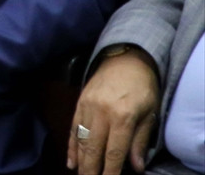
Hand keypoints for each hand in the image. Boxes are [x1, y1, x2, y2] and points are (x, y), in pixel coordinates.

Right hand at [67, 48, 158, 174]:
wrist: (125, 59)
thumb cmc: (143, 88)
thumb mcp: (149, 114)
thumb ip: (140, 140)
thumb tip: (136, 167)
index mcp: (122, 116)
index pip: (114, 151)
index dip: (110, 171)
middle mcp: (102, 112)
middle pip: (93, 148)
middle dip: (91, 169)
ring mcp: (87, 106)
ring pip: (81, 139)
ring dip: (80, 160)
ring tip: (80, 174)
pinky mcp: (79, 102)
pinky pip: (73, 127)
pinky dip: (71, 145)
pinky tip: (71, 160)